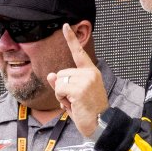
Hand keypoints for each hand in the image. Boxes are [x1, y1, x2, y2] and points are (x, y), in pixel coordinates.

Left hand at [48, 24, 108, 138]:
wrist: (100, 124)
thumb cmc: (88, 112)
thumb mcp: (74, 95)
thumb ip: (63, 84)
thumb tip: (51, 75)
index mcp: (91, 72)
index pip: (79, 53)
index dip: (71, 39)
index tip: (65, 25)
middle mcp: (90, 73)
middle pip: (61, 74)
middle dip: (62, 88)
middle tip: (75, 100)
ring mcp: (86, 80)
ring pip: (59, 81)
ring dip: (62, 95)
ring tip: (75, 103)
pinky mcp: (80, 88)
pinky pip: (59, 89)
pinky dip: (62, 99)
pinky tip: (74, 105)